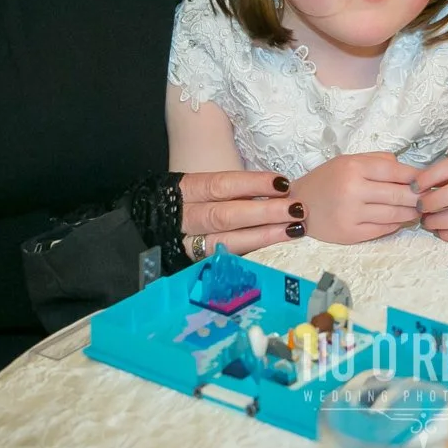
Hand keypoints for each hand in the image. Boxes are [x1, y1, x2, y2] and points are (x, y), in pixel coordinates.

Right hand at [179, 171, 306, 257]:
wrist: (151, 227)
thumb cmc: (191, 202)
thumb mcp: (204, 187)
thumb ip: (233, 190)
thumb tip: (277, 189)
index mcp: (186, 190)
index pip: (221, 185)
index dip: (252, 184)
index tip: (282, 182)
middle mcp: (185, 218)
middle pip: (225, 216)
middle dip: (264, 213)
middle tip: (296, 209)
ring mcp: (189, 245)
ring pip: (227, 242)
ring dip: (264, 236)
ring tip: (294, 229)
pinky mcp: (196, 264)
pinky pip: (227, 259)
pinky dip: (252, 253)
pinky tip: (276, 248)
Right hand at [289, 153, 420, 243]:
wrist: (299, 205)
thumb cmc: (326, 180)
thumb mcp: (347, 161)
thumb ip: (376, 161)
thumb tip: (407, 168)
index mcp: (353, 167)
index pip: (396, 171)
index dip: (417, 176)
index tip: (429, 180)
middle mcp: (353, 189)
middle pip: (400, 194)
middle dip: (419, 197)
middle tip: (429, 198)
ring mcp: (352, 214)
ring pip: (395, 214)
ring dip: (411, 212)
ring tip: (418, 209)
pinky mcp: (351, 234)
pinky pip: (384, 230)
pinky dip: (396, 225)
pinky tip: (400, 220)